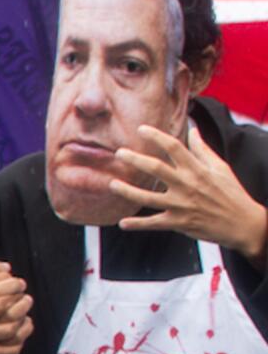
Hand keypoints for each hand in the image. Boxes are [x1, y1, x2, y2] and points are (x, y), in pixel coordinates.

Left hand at [112, 125, 267, 262]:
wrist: (242, 223)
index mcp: (197, 170)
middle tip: (119, 153)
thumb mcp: (220, 168)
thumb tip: (193, 129)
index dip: (156, 136)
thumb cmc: (231, 193)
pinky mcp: (178, 222)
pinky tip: (122, 223)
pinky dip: (137, 224)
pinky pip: (154, 223)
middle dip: (135, 160)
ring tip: (111, 184)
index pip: (174, 147)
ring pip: (148, 198)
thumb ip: (202, 150)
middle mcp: (187, 185)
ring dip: (128, 191)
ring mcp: (181, 205)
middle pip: (156, 169)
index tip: (141, 129)